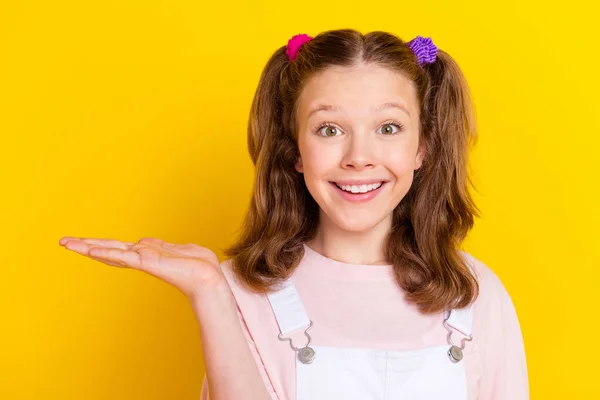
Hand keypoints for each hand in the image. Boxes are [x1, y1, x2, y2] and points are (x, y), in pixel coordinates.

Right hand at [58, 236, 224, 299]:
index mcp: (148, 253)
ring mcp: (144, 260)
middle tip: (63, 242)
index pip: (119, 248)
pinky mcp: (150, 263)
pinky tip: (93, 251)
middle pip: (109, 249)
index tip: (82, 243)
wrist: (210, 278)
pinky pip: (125, 256)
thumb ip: (160, 245)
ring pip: (112, 251)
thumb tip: (144, 241)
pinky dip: (109, 253)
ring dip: (89, 247)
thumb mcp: (178, 248)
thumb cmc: (199, 265)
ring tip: (68, 244)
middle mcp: (142, 257)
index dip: (100, 245)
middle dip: (86, 246)